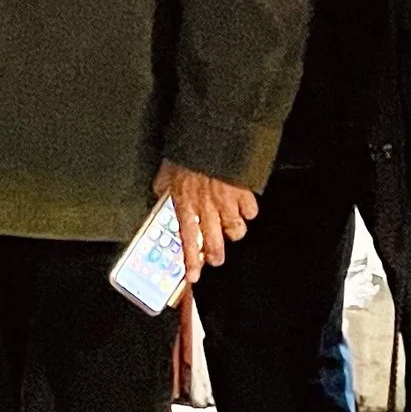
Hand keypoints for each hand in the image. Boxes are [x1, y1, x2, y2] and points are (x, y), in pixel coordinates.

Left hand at [153, 160, 257, 282]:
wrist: (210, 135)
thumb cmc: (187, 150)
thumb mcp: (167, 169)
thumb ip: (164, 186)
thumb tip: (160, 193)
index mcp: (185, 203)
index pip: (187, 240)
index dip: (191, 262)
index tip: (194, 276)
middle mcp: (206, 208)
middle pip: (215, 243)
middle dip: (216, 255)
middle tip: (216, 259)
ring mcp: (227, 202)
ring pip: (236, 231)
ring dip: (233, 232)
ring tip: (230, 229)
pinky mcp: (244, 192)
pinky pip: (250, 212)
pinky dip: (248, 212)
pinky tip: (243, 207)